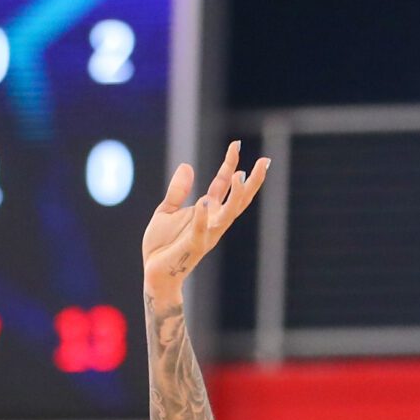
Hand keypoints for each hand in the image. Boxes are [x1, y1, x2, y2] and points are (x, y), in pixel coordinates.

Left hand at [142, 141, 267, 299]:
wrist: (155, 275)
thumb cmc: (162, 246)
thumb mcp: (167, 211)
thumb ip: (178, 191)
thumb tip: (187, 166)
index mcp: (207, 211)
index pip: (223, 184)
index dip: (230, 164)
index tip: (237, 145)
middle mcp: (212, 222)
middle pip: (238, 199)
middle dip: (251, 181)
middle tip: (265, 162)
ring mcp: (206, 234)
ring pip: (227, 214)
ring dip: (235, 196)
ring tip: (240, 175)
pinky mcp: (193, 246)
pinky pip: (200, 230)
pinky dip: (202, 217)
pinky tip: (205, 202)